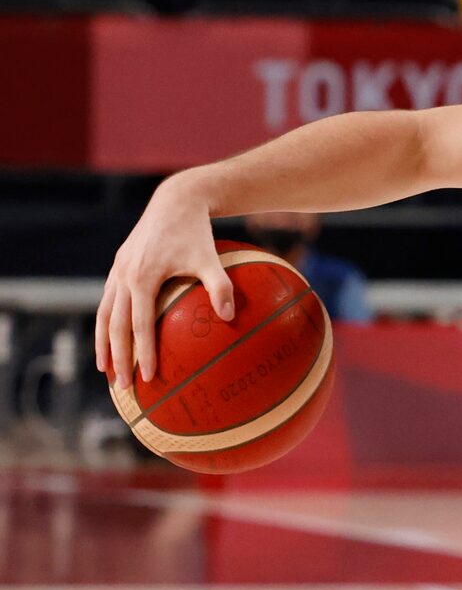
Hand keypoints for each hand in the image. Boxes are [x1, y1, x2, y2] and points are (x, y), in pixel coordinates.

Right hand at [95, 176, 233, 388]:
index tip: (148, 378)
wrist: (175, 202)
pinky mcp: (118, 268)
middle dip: (117, 358)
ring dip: (104, 344)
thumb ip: (220, 287)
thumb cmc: (197, 233)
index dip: (143, 352)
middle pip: (116, 325)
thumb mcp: (211, 258)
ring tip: (106, 371)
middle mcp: (124, 275)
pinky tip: (112, 341)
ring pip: (105, 315)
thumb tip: (231, 316)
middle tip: (123, 388)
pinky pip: (107, 302)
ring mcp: (117, 271)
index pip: (140, 323)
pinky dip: (106, 324)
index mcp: (143, 276)